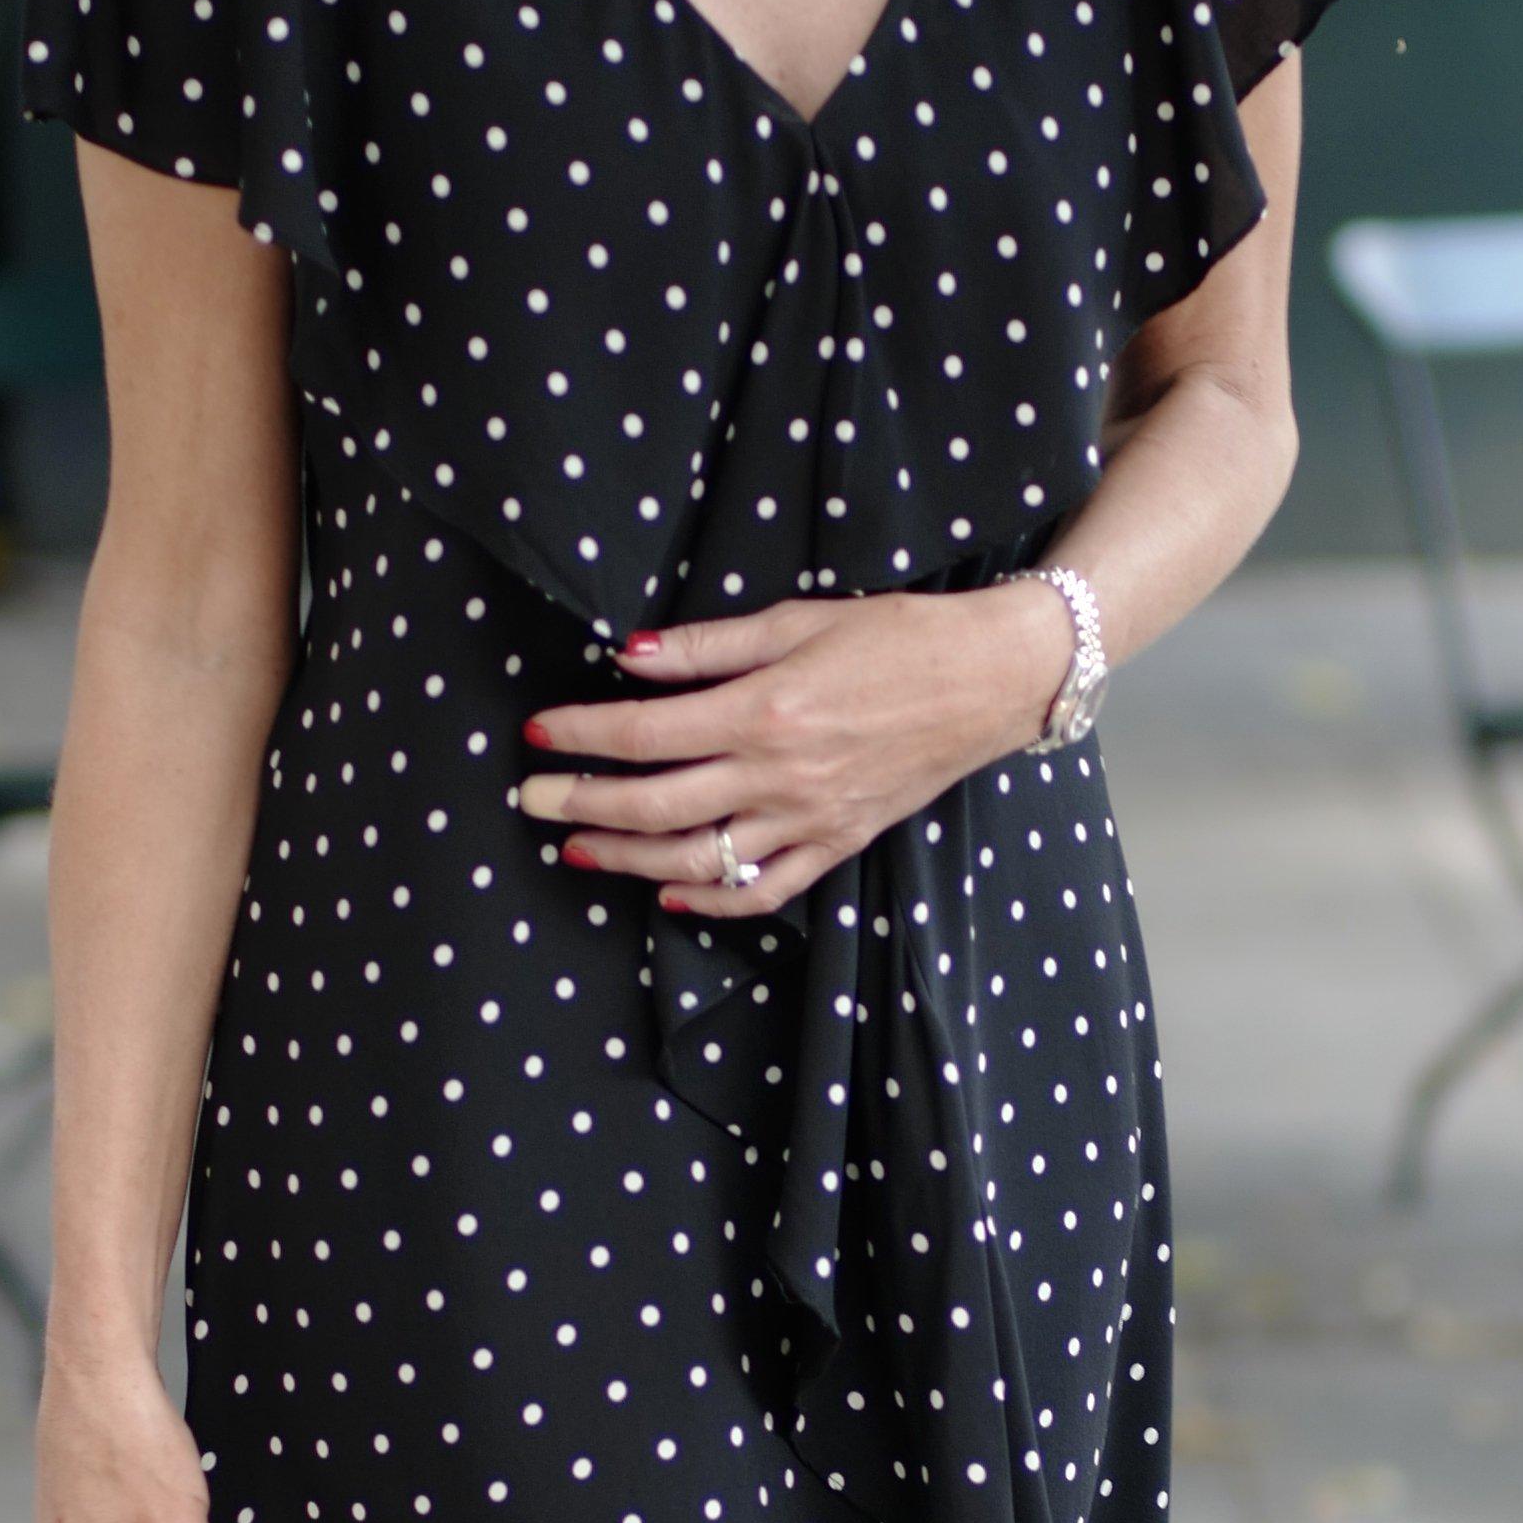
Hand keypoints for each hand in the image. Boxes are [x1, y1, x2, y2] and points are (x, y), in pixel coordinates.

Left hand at [517, 585, 1062, 914]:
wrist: (991, 678)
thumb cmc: (897, 636)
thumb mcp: (796, 621)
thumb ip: (707, 647)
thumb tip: (627, 657)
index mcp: (763, 711)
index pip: (645, 733)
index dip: (581, 736)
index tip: (538, 733)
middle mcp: (779, 776)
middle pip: (655, 804)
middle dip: (582, 804)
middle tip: (532, 799)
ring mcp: (809, 819)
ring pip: (699, 860)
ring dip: (630, 860)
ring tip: (581, 849)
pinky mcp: (839, 843)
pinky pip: (766, 890)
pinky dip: (714, 902)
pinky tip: (673, 897)